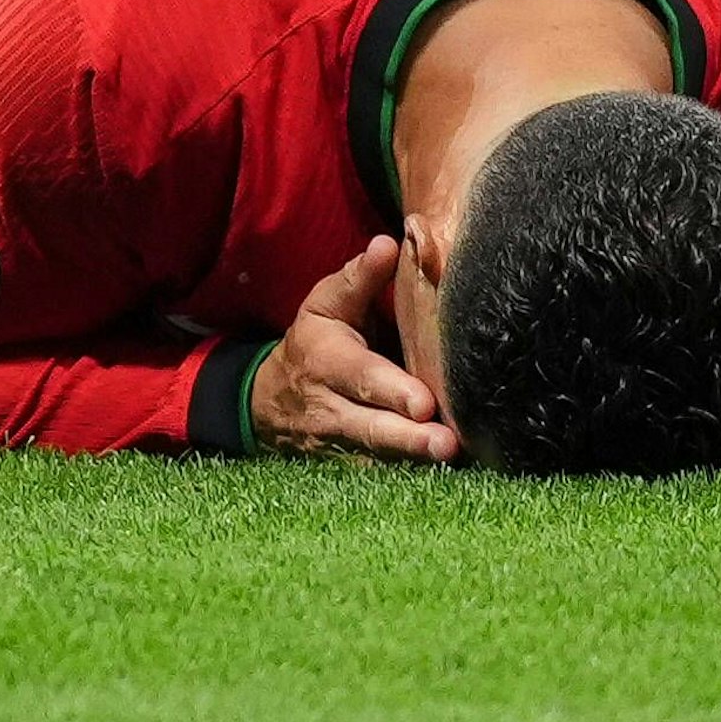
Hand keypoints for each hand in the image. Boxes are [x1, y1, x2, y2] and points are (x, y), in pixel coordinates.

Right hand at [249, 236, 457, 462]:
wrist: (270, 400)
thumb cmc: (316, 341)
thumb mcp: (327, 304)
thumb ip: (360, 278)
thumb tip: (389, 243)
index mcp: (327, 361)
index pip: (361, 377)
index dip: (391, 391)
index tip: (423, 403)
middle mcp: (331, 408)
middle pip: (371, 427)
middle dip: (408, 439)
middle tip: (446, 445)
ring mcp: (340, 443)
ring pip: (377, 458)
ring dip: (413, 462)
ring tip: (450, 461)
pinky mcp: (351, 465)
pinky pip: (379, 475)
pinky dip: (408, 477)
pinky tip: (444, 478)